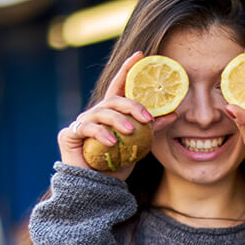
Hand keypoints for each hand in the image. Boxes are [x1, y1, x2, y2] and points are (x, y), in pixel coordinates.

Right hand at [57, 51, 176, 180]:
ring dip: (118, 120)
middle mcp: (95, 114)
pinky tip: (111, 142)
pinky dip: (100, 134)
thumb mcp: (140, 145)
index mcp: (111, 113)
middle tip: (147, 117)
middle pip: (113, 99)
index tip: (140, 55)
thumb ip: (152, 128)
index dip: (128, 69)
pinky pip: (86, 129)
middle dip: (132, 105)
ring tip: (130, 131)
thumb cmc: (117, 165)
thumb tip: (174, 113)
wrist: (98, 188)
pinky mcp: (69, 135)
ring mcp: (81, 123)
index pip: (120, 85)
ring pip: (101, 112)